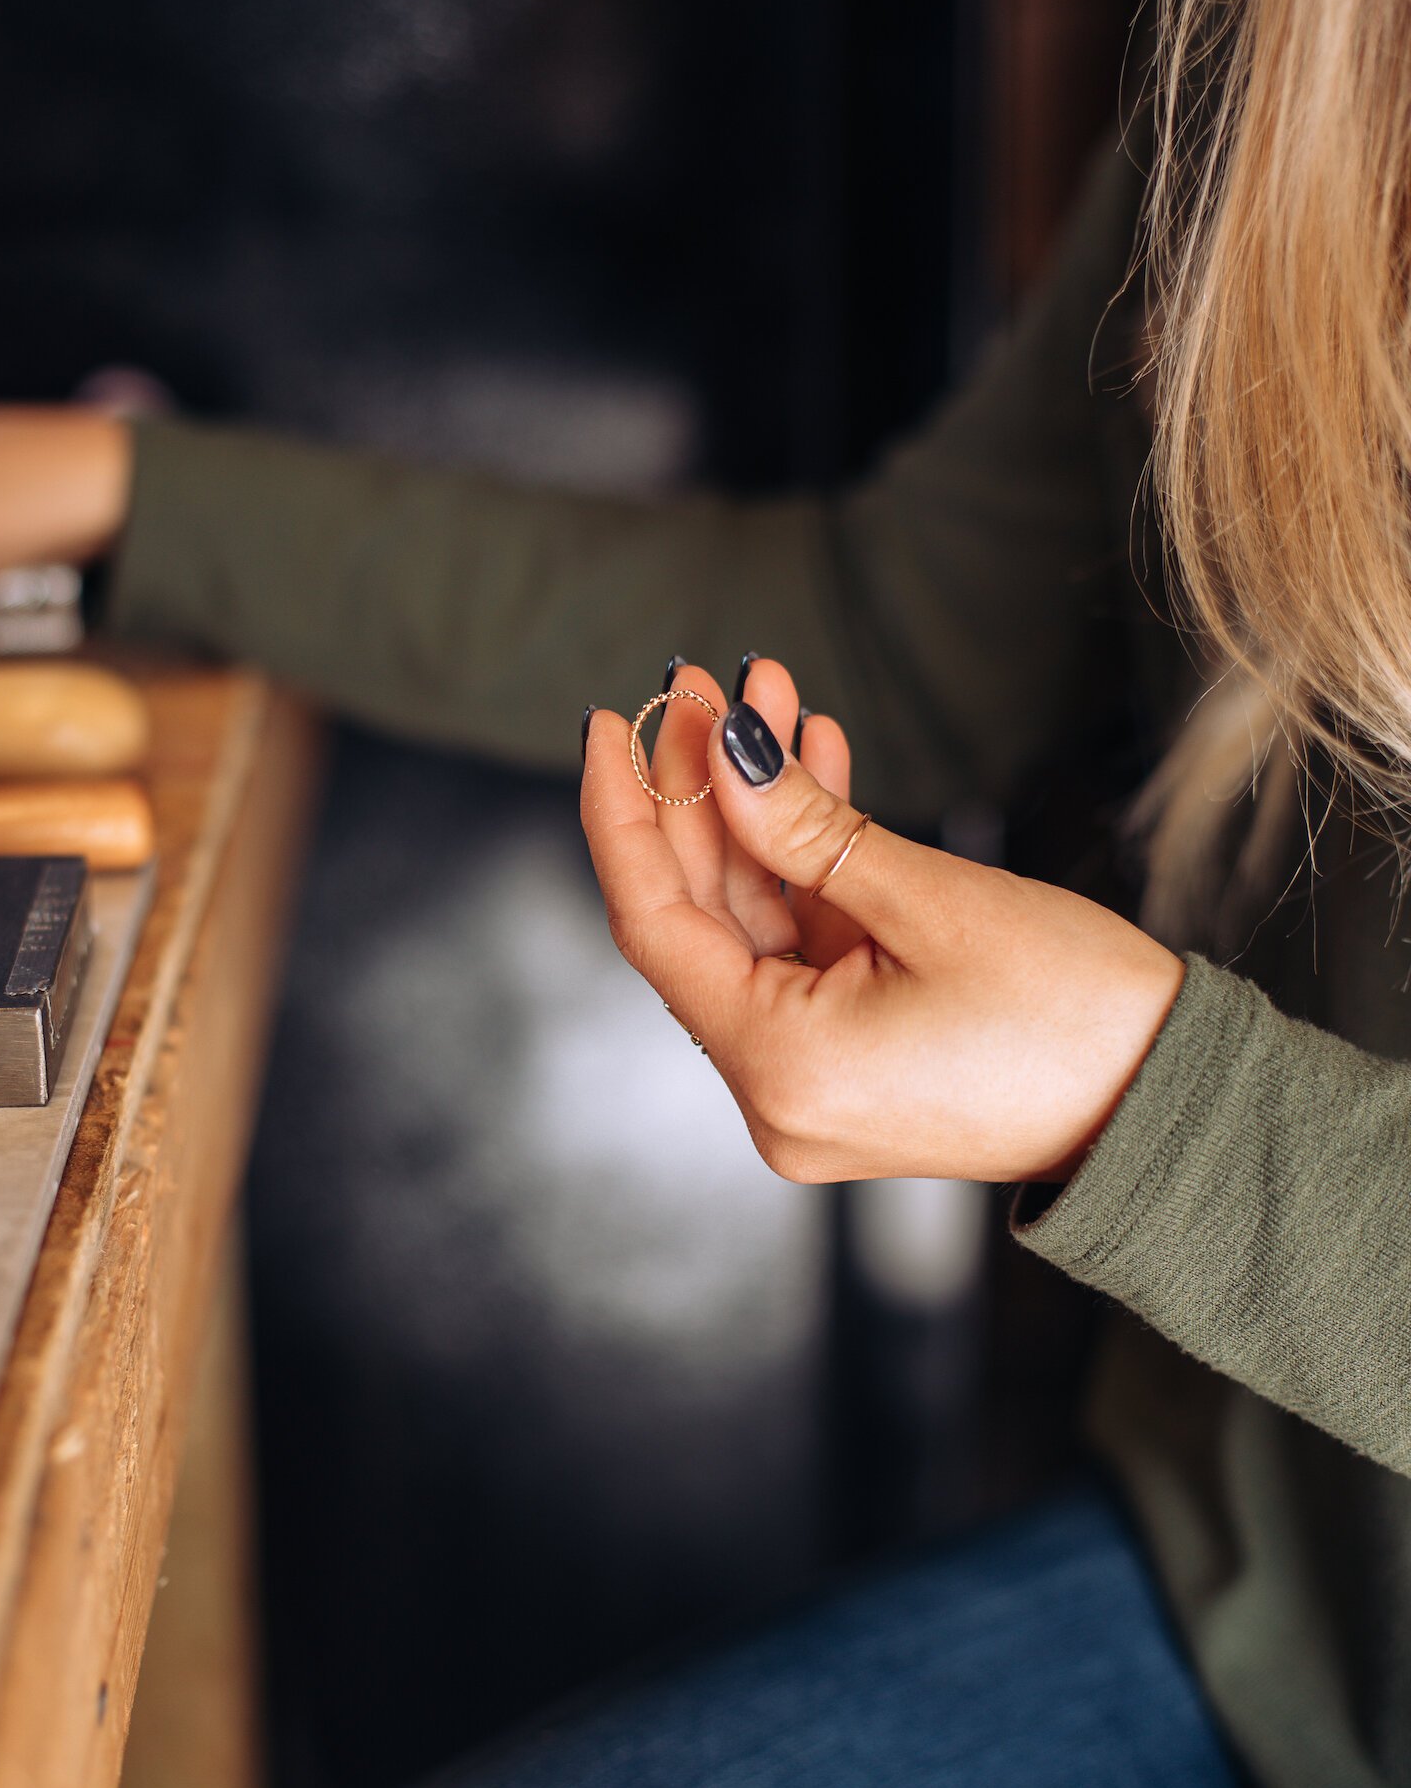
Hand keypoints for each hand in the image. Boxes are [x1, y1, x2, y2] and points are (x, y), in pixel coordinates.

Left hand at [581, 657, 1184, 1183]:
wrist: (1176, 1104)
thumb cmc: (1076, 1018)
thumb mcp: (929, 900)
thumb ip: (804, 826)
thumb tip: (722, 755)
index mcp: (779, 1069)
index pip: (653, 924)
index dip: (624, 814)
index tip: (611, 724)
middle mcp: (778, 1093)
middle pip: (703, 917)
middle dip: (703, 790)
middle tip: (710, 683)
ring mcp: (816, 1080)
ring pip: (755, 921)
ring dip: (761, 809)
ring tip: (770, 693)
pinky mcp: (857, 1060)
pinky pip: (806, 946)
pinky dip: (807, 863)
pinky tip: (813, 760)